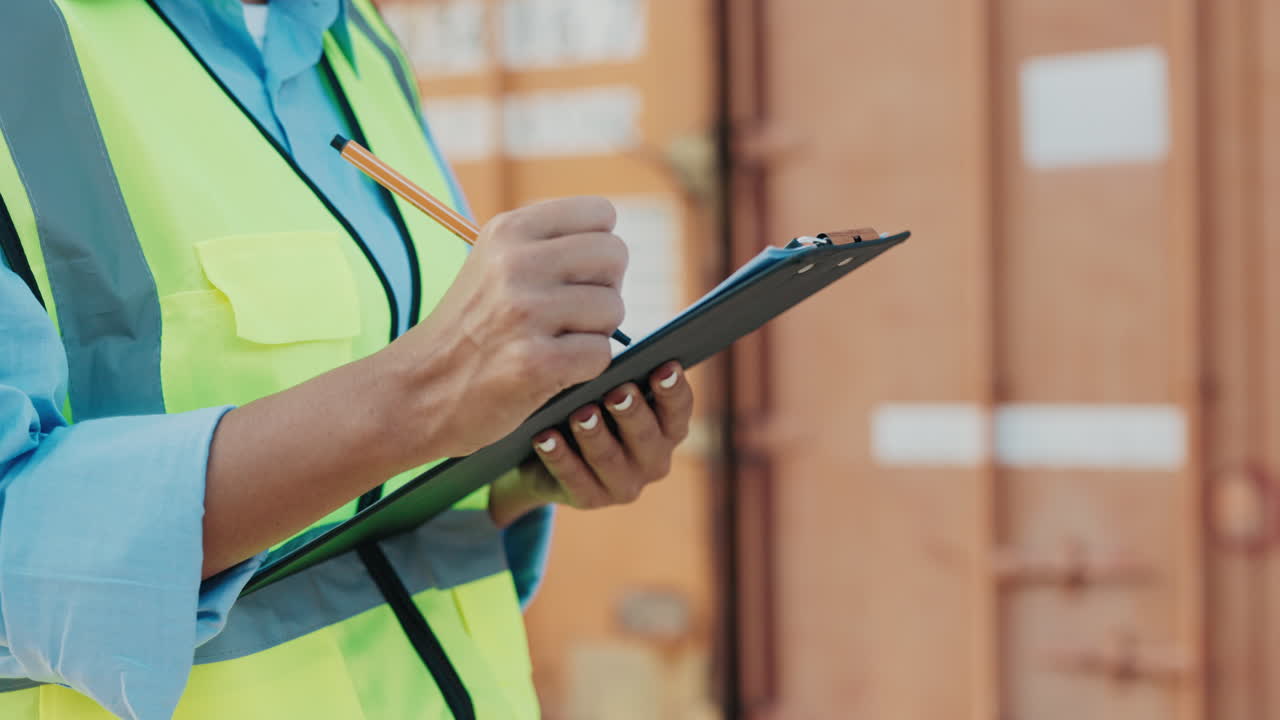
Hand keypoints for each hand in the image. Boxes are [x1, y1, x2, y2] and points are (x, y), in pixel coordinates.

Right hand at [377, 197, 627, 458]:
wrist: (416, 391)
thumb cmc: (471, 330)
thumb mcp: (494, 264)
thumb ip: (548, 246)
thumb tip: (616, 249)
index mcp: (508, 230)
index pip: (601, 214)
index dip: (597, 251)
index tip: (571, 277)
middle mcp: (516, 263)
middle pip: (615, 256)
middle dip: (603, 289)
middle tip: (567, 315)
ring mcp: (524, 311)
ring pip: (613, 308)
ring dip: (593, 333)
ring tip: (551, 343)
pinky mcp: (535, 361)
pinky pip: (601, 354)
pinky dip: (584, 368)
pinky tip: (549, 370)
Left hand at [489, 362, 693, 524]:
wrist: (551, 456)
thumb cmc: (590, 405)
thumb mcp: (608, 391)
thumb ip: (621, 376)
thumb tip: (609, 351)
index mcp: (668, 429)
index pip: (679, 409)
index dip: (673, 390)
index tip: (664, 367)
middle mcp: (654, 460)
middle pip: (646, 436)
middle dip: (632, 412)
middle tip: (618, 391)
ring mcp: (624, 484)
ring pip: (609, 458)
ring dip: (594, 435)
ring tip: (580, 413)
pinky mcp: (590, 499)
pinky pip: (573, 478)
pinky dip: (559, 456)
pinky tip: (545, 437)